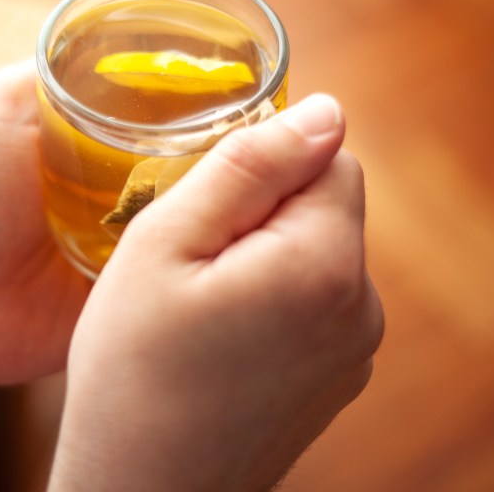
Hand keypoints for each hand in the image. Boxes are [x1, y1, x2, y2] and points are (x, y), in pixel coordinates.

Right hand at [50, 95, 384, 490]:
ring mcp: (352, 354)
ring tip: (194, 306)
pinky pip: (311, 305)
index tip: (201, 205)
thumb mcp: (167, 243)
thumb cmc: (133, 368)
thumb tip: (327, 110)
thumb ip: (248, 166)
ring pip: (313, 254)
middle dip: (260, 212)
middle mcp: (360, 310)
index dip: (261, 165)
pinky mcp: (334, 383)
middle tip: (185, 260)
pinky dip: (268, 302)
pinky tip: (214, 341)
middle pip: (323, 205)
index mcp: (325, 264)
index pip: (328, 156)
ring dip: (261, 257)